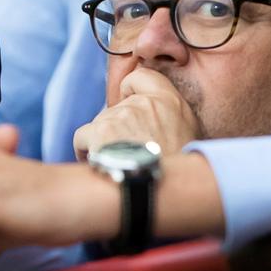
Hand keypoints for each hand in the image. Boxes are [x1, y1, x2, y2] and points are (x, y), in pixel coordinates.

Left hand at [71, 68, 200, 161]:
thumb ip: (170, 118)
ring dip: (104, 141)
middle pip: (117, 108)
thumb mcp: (189, 137)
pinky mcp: (101, 131)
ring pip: (100, 123)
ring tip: (118, 163)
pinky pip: (82, 137)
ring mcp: (121, 115)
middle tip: (129, 152)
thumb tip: (151, 122)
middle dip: (119, 128)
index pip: (140, 77)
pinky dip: (86, 150)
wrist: (164, 192)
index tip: (130, 108)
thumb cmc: (177, 172)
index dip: (130, 91)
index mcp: (170, 101)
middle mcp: (144, 103)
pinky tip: (98, 164)